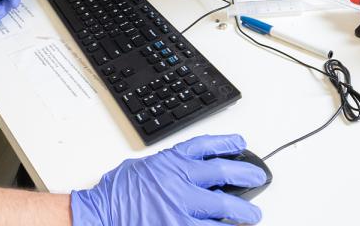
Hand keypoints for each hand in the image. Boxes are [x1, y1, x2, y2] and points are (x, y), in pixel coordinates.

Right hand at [71, 134, 264, 225]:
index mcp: (170, 162)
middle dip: (247, 174)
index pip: (205, 146)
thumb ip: (167, 168)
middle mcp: (180, 182)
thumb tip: (185, 172)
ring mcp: (182, 210)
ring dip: (244, 213)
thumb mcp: (143, 168)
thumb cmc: (117, 194)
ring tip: (254, 216)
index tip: (241, 143)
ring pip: (225, 210)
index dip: (227, 143)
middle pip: (223, 174)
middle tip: (259, 177)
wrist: (100, 215)